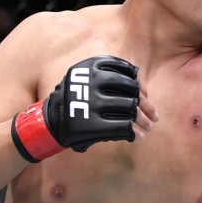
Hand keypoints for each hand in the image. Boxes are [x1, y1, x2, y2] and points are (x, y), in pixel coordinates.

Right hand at [12, 55, 152, 161]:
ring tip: (149, 127)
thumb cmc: (74, 100)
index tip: (144, 95)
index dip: (140, 85)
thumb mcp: (86, 79)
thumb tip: (145, 91)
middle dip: (146, 106)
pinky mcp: (91, 124)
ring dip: (143, 121)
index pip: (127, 71)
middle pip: (132, 91)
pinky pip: (122, 127)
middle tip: (154, 116)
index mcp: (91, 66)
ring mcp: (92, 103)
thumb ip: (111, 79)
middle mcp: (92, 82)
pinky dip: (133, 132)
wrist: (47, 122)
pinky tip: (137, 136)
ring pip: (130, 110)